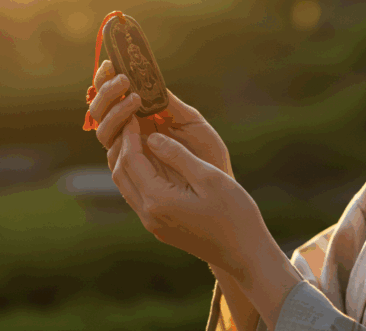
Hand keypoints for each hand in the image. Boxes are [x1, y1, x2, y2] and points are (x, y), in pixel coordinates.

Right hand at [89, 60, 233, 177]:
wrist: (216, 185)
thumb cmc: (207, 153)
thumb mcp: (191, 121)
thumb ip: (168, 103)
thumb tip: (146, 78)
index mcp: (142, 116)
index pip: (114, 94)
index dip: (106, 78)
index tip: (112, 63)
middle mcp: (130, 133)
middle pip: (100, 110)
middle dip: (107, 92)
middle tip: (122, 80)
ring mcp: (129, 151)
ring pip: (103, 130)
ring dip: (113, 111)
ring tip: (134, 98)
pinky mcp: (131, 170)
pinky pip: (114, 153)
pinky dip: (120, 134)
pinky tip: (133, 121)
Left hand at [112, 119, 263, 279]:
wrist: (244, 253)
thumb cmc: (234, 213)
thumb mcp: (208, 177)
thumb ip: (177, 156)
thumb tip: (153, 138)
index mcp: (158, 200)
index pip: (132, 160)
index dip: (132, 134)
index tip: (136, 113)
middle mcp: (149, 214)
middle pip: (121, 173)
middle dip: (124, 145)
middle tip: (133, 121)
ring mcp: (153, 223)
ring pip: (127, 185)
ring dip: (128, 160)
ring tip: (140, 136)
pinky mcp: (160, 227)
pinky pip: (139, 196)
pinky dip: (138, 174)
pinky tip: (153, 161)